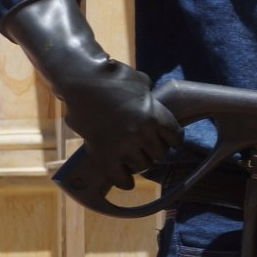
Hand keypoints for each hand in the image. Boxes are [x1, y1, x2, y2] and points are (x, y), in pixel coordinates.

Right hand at [3, 0, 180, 190]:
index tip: (169, 140)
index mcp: (154, 116)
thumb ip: (150, 99)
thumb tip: (151, 104)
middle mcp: (141, 134)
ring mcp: (121, 145)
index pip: (175, 137)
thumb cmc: (112, 75)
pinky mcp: (102, 154)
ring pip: (142, 166)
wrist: (81, 81)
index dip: (172, 138)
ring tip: (136, 159)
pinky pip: (120, 177)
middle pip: (160, 154)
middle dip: (156, 150)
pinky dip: (124, 181)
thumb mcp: (141, 84)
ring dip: (141, 163)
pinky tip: (126, 181)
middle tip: (149, 148)